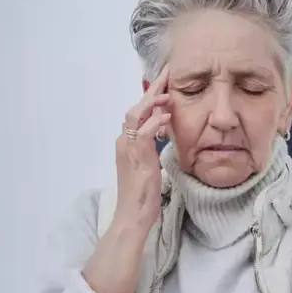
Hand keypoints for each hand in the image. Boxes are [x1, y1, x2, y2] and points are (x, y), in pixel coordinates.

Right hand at [82, 68, 170, 292]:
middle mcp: (124, 143)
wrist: (132, 217)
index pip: (138, 112)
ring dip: (153, 103)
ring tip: (167, 93)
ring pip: (136, 116)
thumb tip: (165, 133)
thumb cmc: (142, 196)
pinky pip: (144, 135)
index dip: (151, 95)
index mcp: (128, 144)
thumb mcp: (150, 166)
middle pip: (136, 108)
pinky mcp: (136, 159)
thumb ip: (154, 148)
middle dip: (152, 90)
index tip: (165, 81)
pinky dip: (156, 123)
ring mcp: (128, 150)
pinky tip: (167, 117)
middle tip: (167, 75)